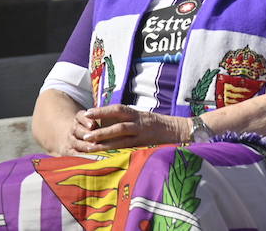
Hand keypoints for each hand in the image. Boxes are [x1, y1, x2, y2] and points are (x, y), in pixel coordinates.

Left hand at [66, 105, 190, 151]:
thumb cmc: (160, 125)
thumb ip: (129, 120)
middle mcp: (140, 122)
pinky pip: (128, 147)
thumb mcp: (145, 118)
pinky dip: (115, 151)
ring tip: (90, 146)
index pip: (118, 109)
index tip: (87, 112)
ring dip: (104, 141)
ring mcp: (144, 133)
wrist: (181, 130)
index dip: (102, 110)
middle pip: (118, 122)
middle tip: (85, 134)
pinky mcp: (146, 144)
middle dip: (101, 128)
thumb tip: (107, 121)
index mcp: (138, 114)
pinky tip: (105, 156)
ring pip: (121, 136)